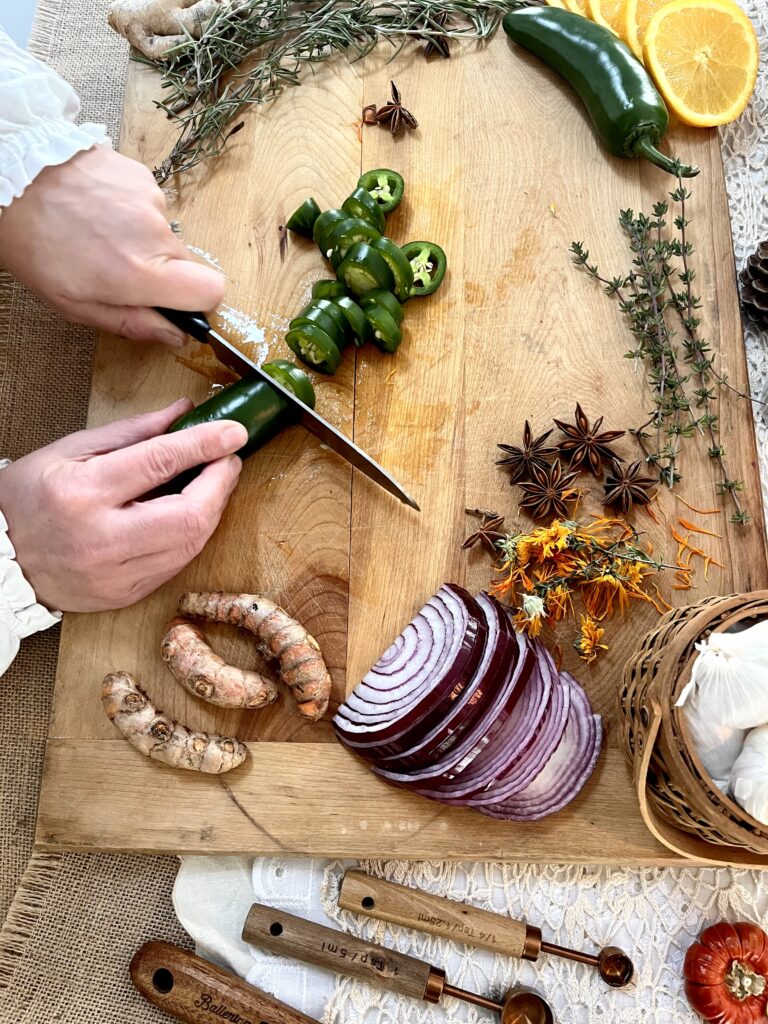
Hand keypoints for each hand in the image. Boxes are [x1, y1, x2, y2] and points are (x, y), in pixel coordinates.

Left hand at [0, 145, 223, 346]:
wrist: (10, 180)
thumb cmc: (35, 247)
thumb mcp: (75, 304)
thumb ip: (132, 322)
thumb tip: (175, 335)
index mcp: (140, 273)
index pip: (212, 290)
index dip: (200, 301)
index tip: (178, 304)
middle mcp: (154, 233)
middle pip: (189, 264)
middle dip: (163, 273)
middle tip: (120, 270)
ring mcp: (149, 199)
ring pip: (166, 234)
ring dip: (142, 240)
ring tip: (100, 234)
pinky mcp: (141, 175)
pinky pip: (151, 205)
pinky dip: (131, 212)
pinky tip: (99, 211)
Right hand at [0, 402, 247, 611]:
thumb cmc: (27, 499)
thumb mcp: (70, 451)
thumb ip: (133, 432)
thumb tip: (184, 413)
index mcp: (82, 493)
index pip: (160, 463)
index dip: (205, 444)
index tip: (234, 432)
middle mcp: (102, 538)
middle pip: (189, 515)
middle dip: (221, 484)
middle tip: (227, 459)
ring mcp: (116, 574)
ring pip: (191, 544)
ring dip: (213, 509)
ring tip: (214, 482)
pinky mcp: (125, 595)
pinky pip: (177, 563)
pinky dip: (193, 535)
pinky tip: (193, 514)